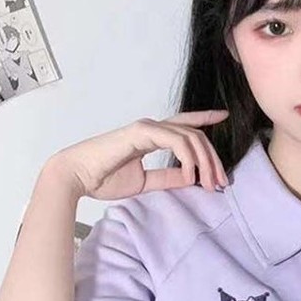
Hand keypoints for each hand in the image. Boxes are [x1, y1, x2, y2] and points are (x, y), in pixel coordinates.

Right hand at [48, 110, 228, 200]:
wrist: (77, 178)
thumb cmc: (103, 179)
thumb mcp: (145, 182)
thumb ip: (167, 177)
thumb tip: (190, 178)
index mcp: (151, 136)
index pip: (184, 124)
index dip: (204, 118)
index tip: (223, 116)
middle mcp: (151, 128)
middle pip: (195, 135)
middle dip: (213, 159)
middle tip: (222, 182)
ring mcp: (147, 127)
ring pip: (191, 137)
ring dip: (205, 162)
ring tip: (210, 184)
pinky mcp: (142, 132)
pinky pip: (177, 141)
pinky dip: (189, 158)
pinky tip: (191, 176)